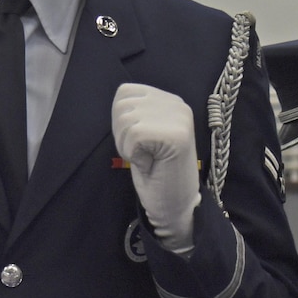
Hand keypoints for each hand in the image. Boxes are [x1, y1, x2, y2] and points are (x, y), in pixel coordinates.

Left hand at [112, 83, 198, 255]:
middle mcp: (177, 104)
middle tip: (142, 153)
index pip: (124, 92)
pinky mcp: (175, 134)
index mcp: (170, 101)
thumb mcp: (146, 133)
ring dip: (127, 145)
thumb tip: (119, 100)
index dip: (119, 120)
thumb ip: (137, 113)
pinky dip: (133, 154)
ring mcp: (179, 118)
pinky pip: (133, 136)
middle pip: (121, 105)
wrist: (176, 205)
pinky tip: (150, 163)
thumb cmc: (157, 172)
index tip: (138, 141)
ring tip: (147, 158)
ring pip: (125, 120)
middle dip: (121, 134)